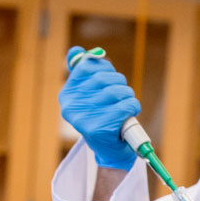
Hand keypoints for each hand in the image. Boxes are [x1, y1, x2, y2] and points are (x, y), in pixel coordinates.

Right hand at [59, 46, 140, 169]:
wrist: (109, 150)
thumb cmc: (102, 117)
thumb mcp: (90, 94)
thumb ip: (83, 71)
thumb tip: (77, 50)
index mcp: (66, 94)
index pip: (88, 66)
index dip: (106, 69)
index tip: (110, 80)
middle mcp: (70, 105)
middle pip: (105, 78)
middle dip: (120, 84)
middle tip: (122, 96)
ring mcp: (83, 118)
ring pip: (117, 92)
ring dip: (128, 97)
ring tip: (125, 106)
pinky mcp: (98, 129)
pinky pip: (125, 106)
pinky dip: (133, 107)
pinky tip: (129, 114)